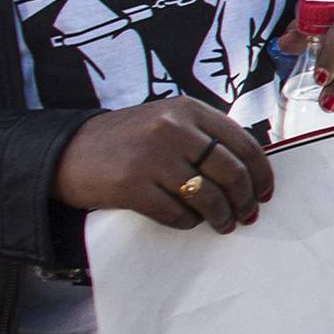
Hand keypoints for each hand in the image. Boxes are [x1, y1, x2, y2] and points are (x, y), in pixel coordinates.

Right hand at [53, 98, 276, 232]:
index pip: (243, 142)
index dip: (261, 173)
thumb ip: (205, 136)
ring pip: (208, 196)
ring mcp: (151, 157)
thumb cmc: (128, 140)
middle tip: (248, 214)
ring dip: (222, 216)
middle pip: (231, 172)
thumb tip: (251, 170)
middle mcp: (172, 129)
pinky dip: (189, 222)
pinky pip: (177, 213)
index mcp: (187, 109)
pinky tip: (189, 222)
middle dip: (246, 199)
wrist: (68, 151)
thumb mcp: (168, 121)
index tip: (265, 191)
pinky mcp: (131, 186)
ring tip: (224, 224)